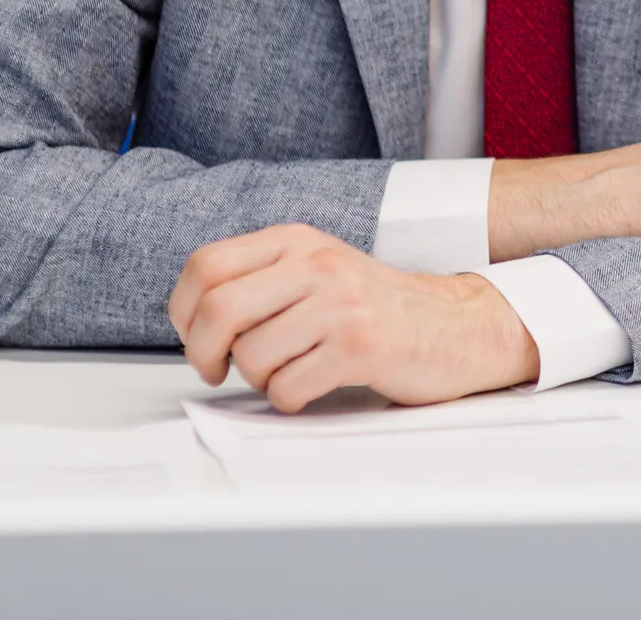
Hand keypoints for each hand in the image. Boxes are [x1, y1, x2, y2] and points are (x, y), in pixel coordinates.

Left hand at [170, 224, 538, 411]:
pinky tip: (313, 385)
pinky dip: (289, 399)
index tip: (197, 336)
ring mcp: (341, 303)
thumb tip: (191, 316)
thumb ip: (260, 279)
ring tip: (289, 371)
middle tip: (218, 369)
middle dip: (204, 353)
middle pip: (218, 309)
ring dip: (259, 380)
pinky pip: (288, 388)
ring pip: (252, 356)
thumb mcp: (316, 271)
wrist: (457, 325)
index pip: (205, 266)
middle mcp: (318, 263)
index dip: (183, 311)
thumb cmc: (377, 308)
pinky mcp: (361, 345)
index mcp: (298, 241)